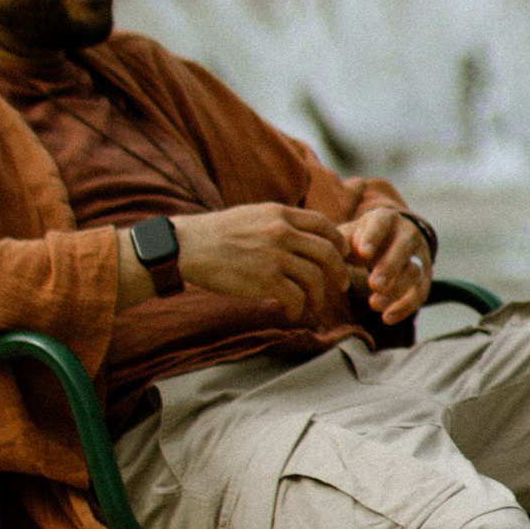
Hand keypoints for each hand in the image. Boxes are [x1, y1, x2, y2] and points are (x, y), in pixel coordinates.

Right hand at [167, 201, 355, 329]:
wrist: (187, 246)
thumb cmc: (216, 234)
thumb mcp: (252, 215)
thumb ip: (278, 223)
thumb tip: (301, 236)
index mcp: (280, 214)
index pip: (324, 225)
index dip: (338, 242)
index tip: (342, 256)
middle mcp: (282, 231)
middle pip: (327, 252)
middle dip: (339, 272)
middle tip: (341, 286)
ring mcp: (275, 255)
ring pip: (315, 278)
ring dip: (318, 296)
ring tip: (312, 306)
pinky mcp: (264, 278)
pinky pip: (295, 297)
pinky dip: (298, 310)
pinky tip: (291, 314)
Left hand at [345, 199, 433, 326]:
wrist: (389, 241)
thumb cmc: (362, 239)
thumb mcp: (350, 234)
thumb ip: (338, 242)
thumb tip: (326, 255)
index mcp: (385, 219)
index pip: (381, 224)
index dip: (373, 238)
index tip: (363, 253)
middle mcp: (407, 234)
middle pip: (403, 248)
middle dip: (389, 267)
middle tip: (374, 285)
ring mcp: (419, 256)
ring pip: (414, 272)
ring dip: (396, 290)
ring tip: (374, 305)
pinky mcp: (424, 277)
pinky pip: (420, 293)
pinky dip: (405, 307)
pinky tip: (386, 318)